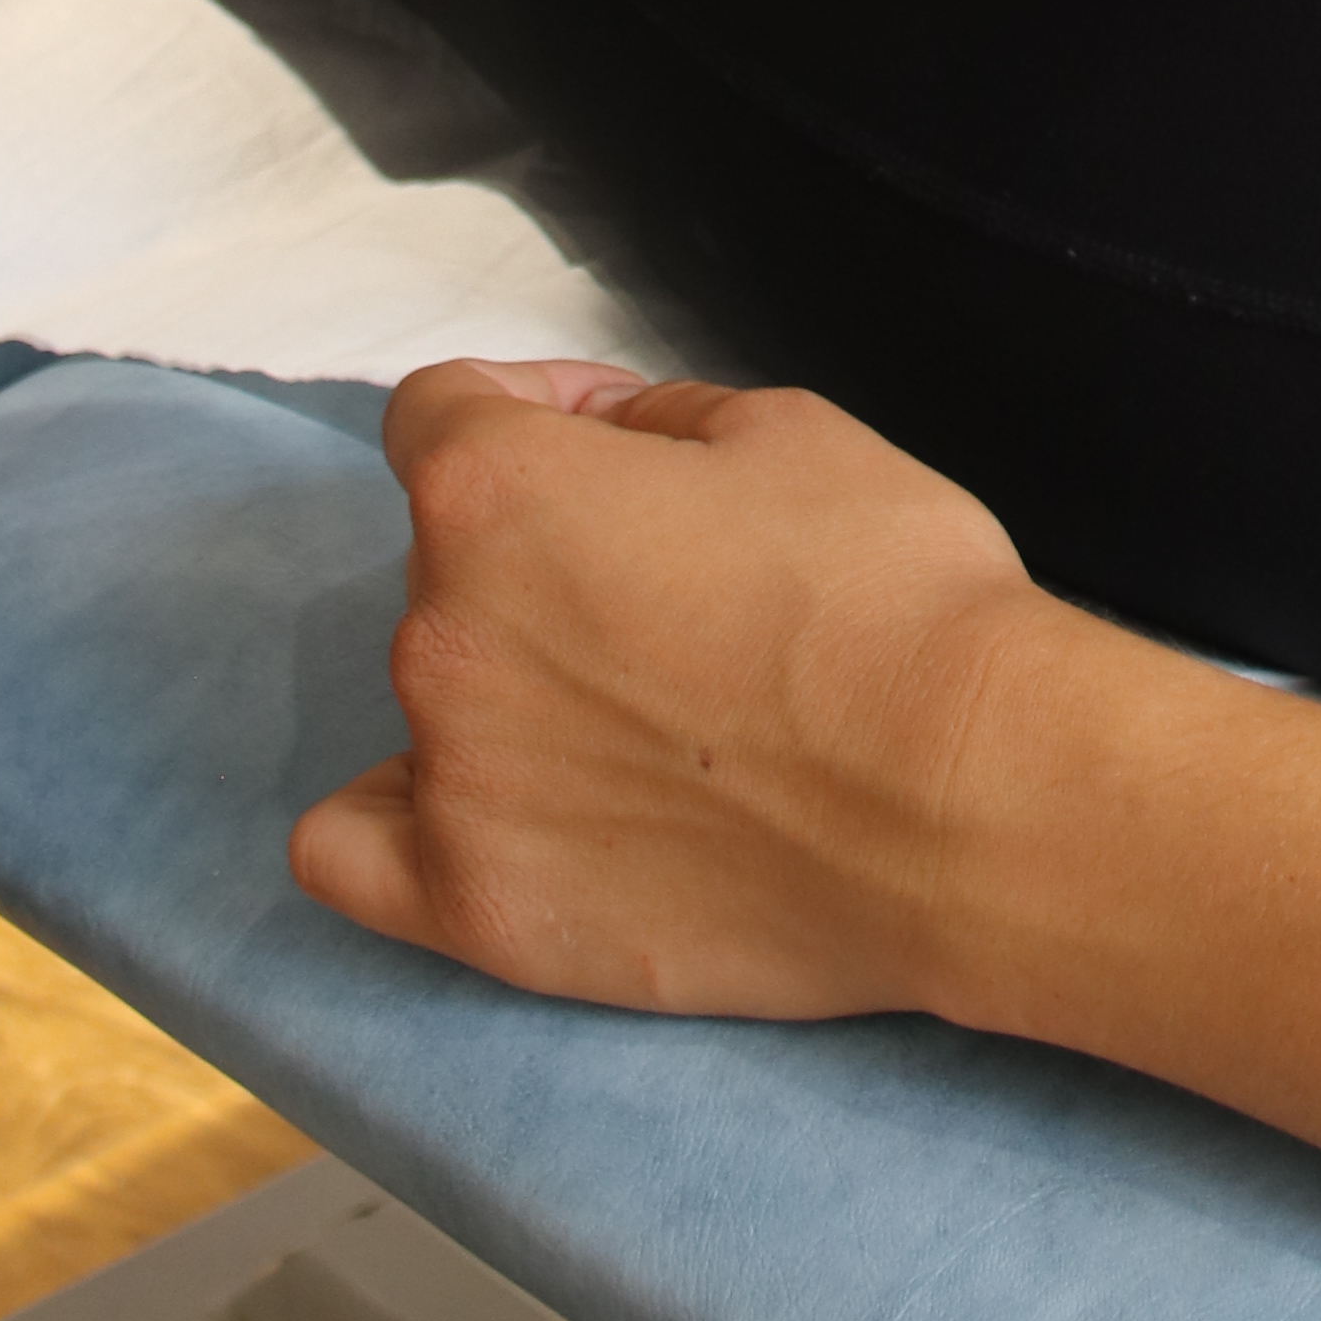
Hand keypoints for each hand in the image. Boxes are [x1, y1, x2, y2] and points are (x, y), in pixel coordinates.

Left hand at [292, 359, 1035, 1019]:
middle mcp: (439, 631)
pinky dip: (401, 823)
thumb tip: (596, 434)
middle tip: (684, 598)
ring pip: (434, 698)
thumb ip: (653, 415)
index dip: (537, 410)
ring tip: (655, 726)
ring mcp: (451, 781)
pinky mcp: (480, 910)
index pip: (444, 411)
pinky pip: (353, 855)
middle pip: (451, 563)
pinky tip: (494, 810)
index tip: (618, 449)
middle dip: (548, 555)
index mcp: (494, 490)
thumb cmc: (893, 598)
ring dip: (520, 685)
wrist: (967, 800)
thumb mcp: (790, 430)